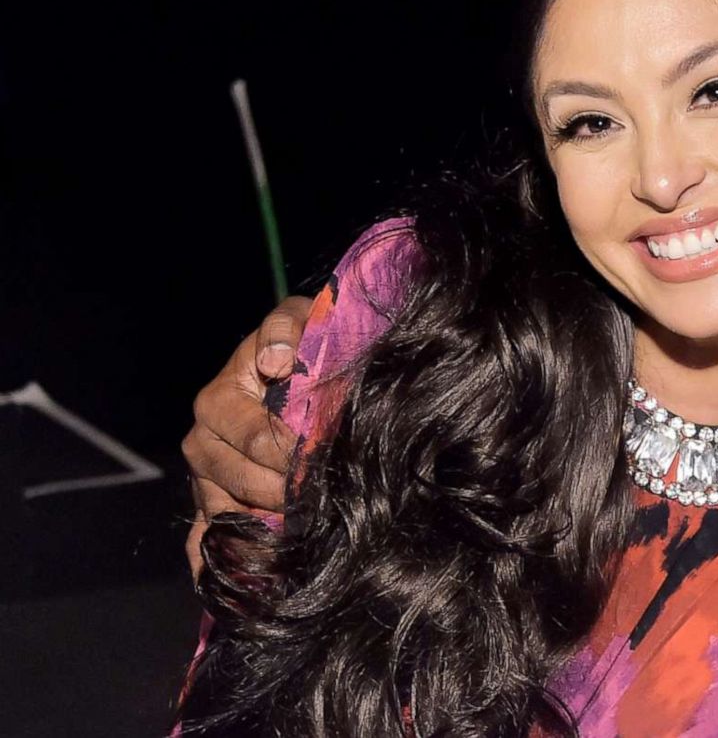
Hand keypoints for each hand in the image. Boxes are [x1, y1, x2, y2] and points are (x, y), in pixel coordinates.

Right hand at [181, 296, 310, 579]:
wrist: (296, 366)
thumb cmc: (303, 343)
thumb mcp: (302, 320)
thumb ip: (287, 328)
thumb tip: (276, 361)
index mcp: (219, 400)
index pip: (258, 439)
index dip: (294, 453)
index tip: (323, 459)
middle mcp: (203, 442)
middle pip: (242, 483)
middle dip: (286, 492)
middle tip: (323, 496)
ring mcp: (205, 478)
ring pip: (226, 516)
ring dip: (263, 531)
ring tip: (302, 537)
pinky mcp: (211, 503)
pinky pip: (204, 541)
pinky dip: (218, 565)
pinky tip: (241, 587)